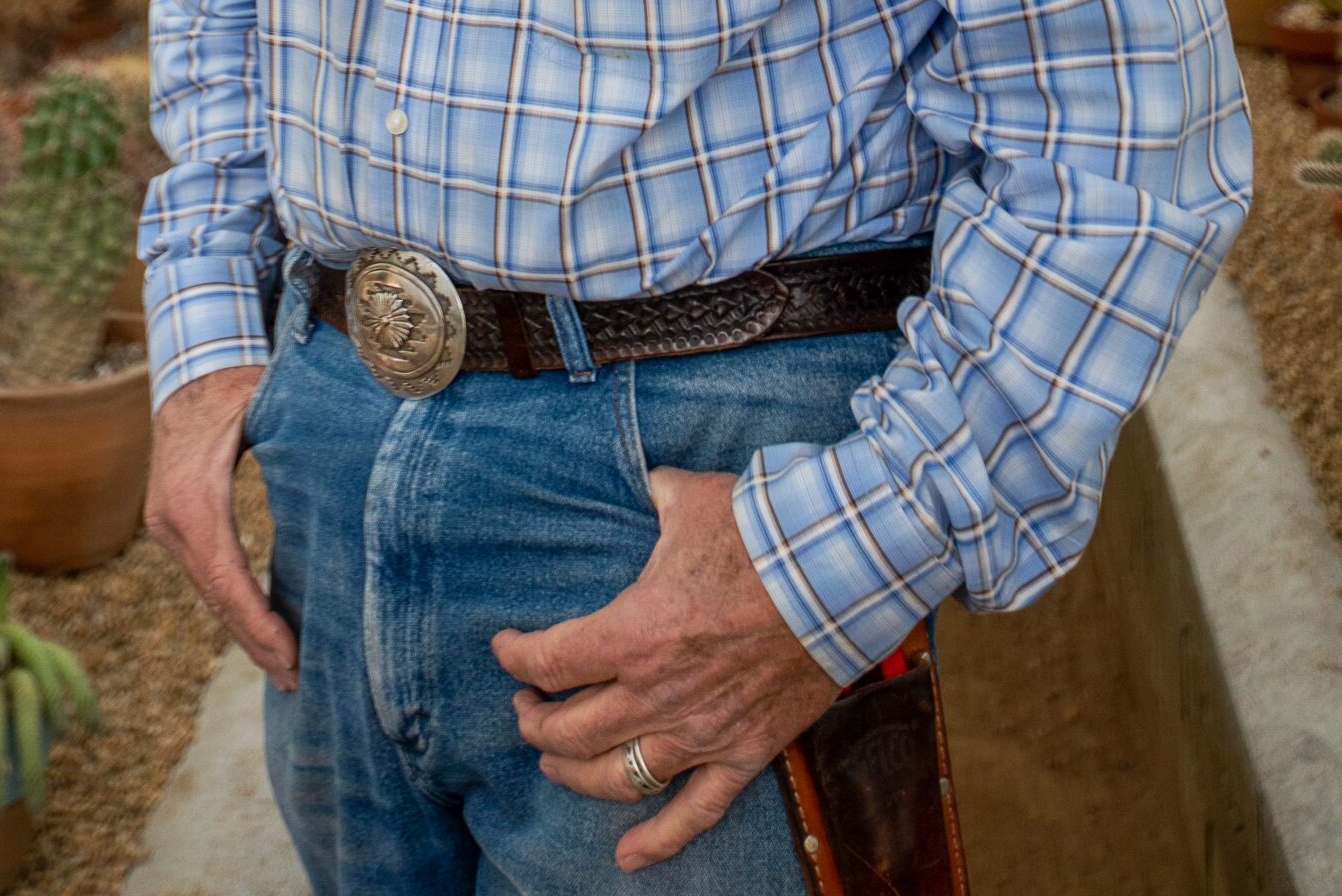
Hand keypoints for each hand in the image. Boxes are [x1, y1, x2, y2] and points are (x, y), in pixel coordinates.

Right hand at [146, 363, 298, 690]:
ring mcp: (167, 524)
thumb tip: (358, 468)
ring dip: (244, 632)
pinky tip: (262, 632)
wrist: (189, 368)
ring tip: (286, 670)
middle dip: (256, 641)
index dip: (258, 622)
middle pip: (215, 595)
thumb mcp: (269, 407)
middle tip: (297, 680)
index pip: (227, 576)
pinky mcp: (174, 525)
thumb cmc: (240, 383)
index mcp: (193, 494)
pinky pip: (206, 575)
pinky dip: (233, 607)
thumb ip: (304, 441)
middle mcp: (171, 517)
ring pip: (209, 591)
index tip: (292, 656)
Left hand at [492, 467, 837, 871]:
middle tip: (529, 708)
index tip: (505, 649)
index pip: (549, 660)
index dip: (516, 657)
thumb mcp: (690, 500)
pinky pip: (694, 814)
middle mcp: (655, 695)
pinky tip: (625, 856)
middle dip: (536, 721)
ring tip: (556, 762)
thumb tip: (651, 483)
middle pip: (569, 729)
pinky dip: (657, 841)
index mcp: (632, 634)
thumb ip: (657, 497)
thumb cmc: (759, 532)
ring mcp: (698, 733)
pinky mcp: (742, 753)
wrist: (836, 572)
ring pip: (615, 777)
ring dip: (574, 773)